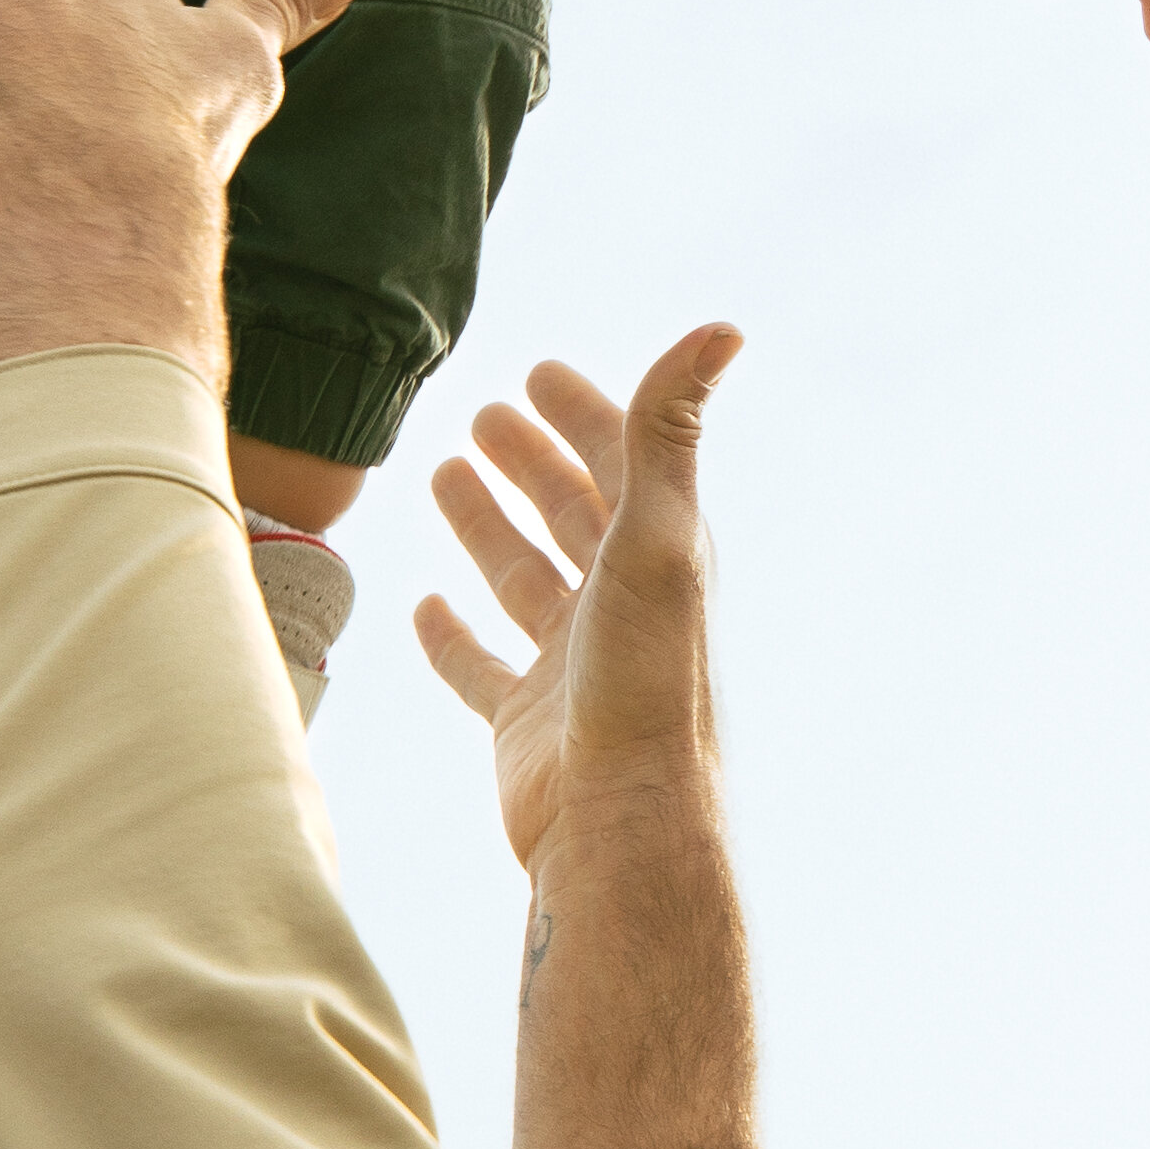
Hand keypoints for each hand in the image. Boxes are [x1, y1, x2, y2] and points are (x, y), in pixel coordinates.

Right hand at [414, 334, 743, 879]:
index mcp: (659, 557)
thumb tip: (725, 326)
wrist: (619, 822)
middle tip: (489, 413)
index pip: (622, 465)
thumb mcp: (657, 534)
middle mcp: (619, 608)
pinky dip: (453, 635)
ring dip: (490, 528)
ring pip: (524, 580)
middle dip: (535, 461)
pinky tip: (424, 606)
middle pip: (574, 515)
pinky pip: (481, 668)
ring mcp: (571, 667)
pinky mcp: (525, 725)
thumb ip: (670, 429)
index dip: (586, 415)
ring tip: (445, 475)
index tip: (539, 373)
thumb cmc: (643, 677)